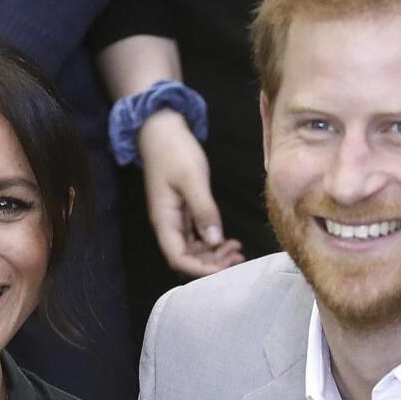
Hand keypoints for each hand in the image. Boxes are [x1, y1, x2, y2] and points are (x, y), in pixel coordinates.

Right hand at [137, 109, 243, 276]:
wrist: (162, 130)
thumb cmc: (174, 152)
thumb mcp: (192, 179)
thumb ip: (203, 210)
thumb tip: (215, 240)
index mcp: (164, 220)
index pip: (178, 258)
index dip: (201, 269)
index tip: (226, 268)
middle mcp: (168, 224)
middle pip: (187, 257)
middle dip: (211, 263)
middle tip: (238, 257)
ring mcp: (176, 219)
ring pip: (193, 249)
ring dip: (214, 254)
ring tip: (238, 250)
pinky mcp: (183, 211)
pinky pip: (197, 236)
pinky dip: (212, 241)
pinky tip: (229, 240)